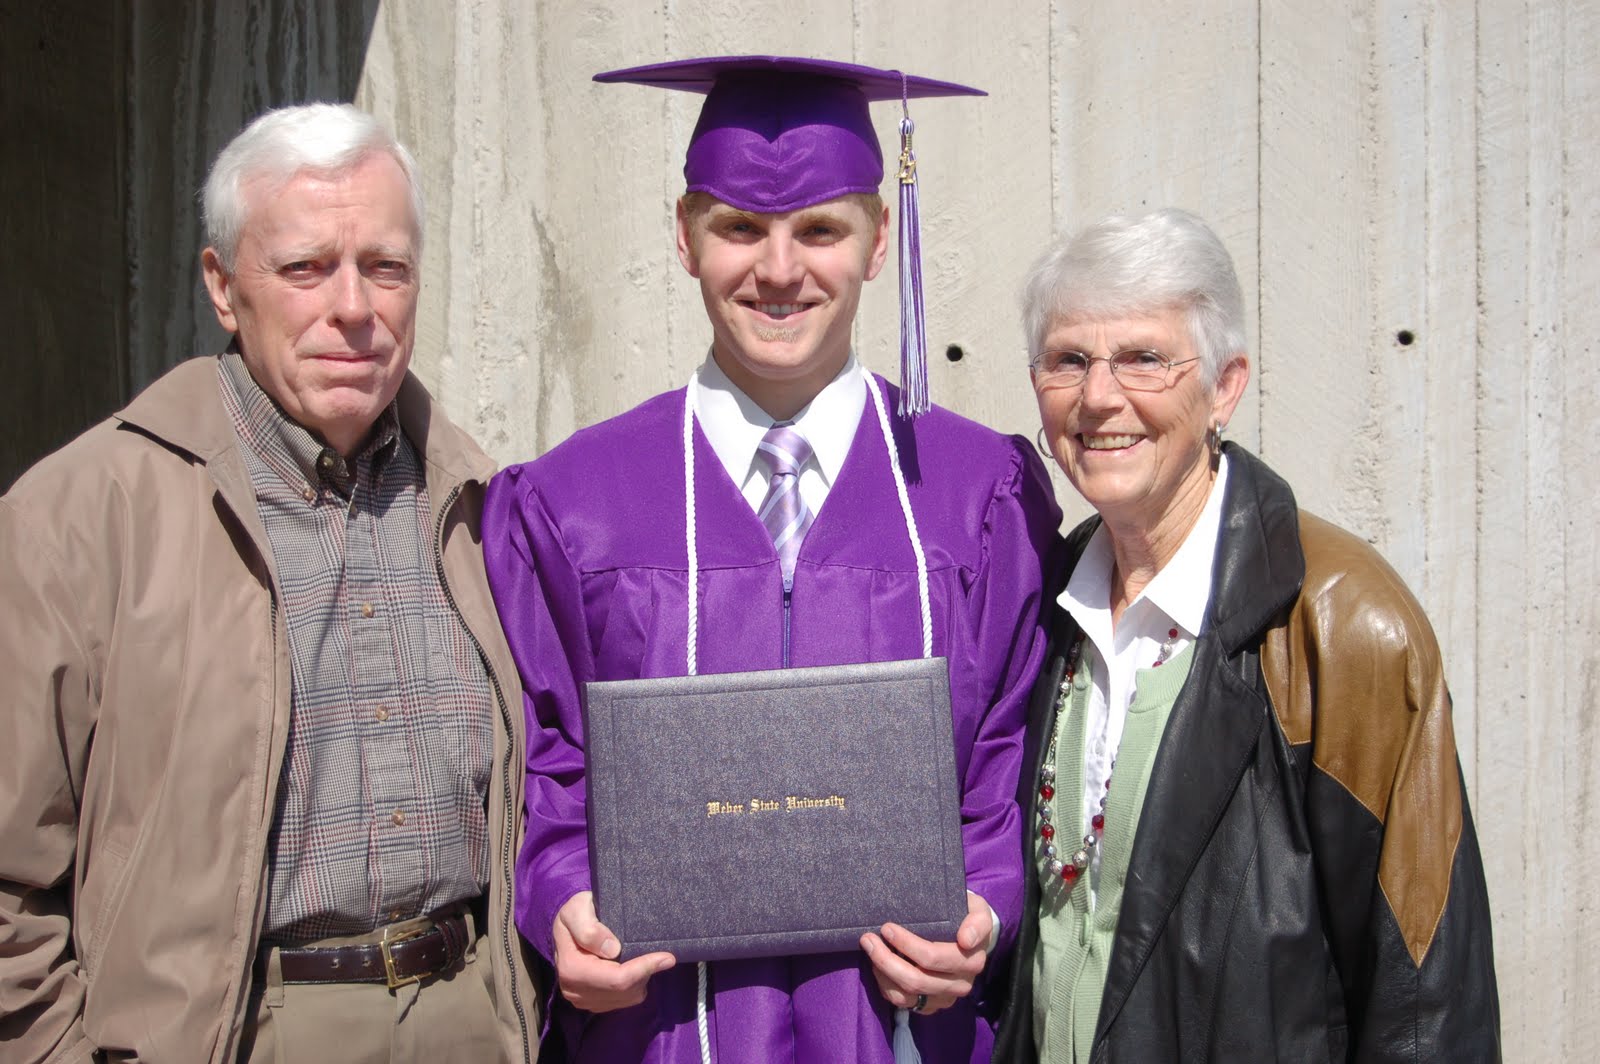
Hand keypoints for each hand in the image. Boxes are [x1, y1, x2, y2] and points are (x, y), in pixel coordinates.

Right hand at [551, 891, 675, 1012]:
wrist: (567, 925)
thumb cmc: (576, 912)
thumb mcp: (579, 909)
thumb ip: (590, 929)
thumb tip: (612, 950)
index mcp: (571, 968)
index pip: (616, 979)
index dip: (644, 969)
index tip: (667, 957)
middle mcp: (573, 989)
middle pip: (623, 992)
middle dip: (645, 974)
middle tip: (659, 955)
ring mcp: (581, 999)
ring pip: (626, 999)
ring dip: (640, 981)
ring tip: (639, 958)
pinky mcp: (590, 1003)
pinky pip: (622, 1002)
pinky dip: (633, 987)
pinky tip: (631, 968)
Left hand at [859, 891, 992, 1014]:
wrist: (971, 939)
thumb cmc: (967, 918)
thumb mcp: (978, 911)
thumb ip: (977, 922)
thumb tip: (966, 940)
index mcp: (971, 961)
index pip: (932, 958)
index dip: (907, 944)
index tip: (887, 927)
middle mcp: (960, 984)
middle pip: (915, 979)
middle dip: (885, 958)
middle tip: (868, 938)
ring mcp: (945, 998)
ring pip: (906, 995)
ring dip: (882, 973)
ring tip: (870, 949)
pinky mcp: (932, 1006)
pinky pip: (903, 1003)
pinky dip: (886, 985)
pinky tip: (878, 966)